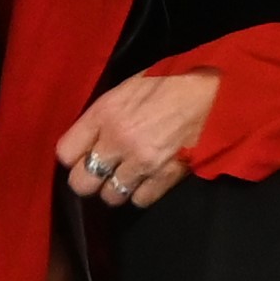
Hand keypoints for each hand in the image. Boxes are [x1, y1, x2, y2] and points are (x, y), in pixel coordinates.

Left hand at [52, 67, 221, 207]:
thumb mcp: (128, 87)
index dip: (72, 156)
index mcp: (104, 113)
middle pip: (81, 183)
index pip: (65, 152)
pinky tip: (148, 178)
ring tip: (127, 175)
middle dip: (88, 180)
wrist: (214, 90)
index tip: (81, 154)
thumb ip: (104, 114)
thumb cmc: (170, 80)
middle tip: (101, 171)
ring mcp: (142, 162)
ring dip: (116, 188)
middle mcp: (118, 141)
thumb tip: (88, 136)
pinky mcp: (166, 176)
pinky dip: (142, 193)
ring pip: (110, 197)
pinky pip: (140, 200)